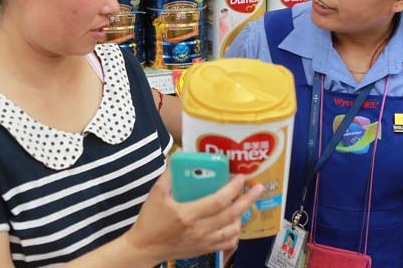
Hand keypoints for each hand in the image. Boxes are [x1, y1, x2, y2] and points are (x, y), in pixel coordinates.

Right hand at [124, 168, 263, 264]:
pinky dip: (235, 233)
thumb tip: (180, 153)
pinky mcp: (204, 250)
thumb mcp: (156, 193)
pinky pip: (228, 244)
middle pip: (231, 215)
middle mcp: (198, 230)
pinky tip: (235, 222)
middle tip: (258, 188)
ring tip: (245, 203)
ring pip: (233, 230)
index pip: (217, 201)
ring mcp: (203, 242)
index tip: (240, 177)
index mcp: (187, 214)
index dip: (232, 189)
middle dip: (248, 200)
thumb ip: (169, 174)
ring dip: (242, 216)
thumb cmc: (150, 220)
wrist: (144, 248)